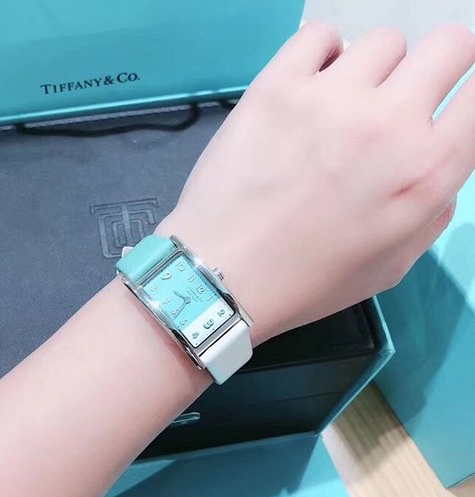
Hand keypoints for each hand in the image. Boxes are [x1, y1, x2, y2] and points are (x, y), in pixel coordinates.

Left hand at [157, 23, 474, 344]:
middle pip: (448, 45)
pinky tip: (310, 88)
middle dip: (437, 68)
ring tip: (342, 106)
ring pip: (382, 41)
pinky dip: (322, 55)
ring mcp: (330, 98)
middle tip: (403, 97)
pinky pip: (319, 36)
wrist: (225, 274)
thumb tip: (438, 158)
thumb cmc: (307, 281)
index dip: (468, 94)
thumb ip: (433, 207)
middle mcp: (389, 123)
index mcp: (427, 172)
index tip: (449, 101)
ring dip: (373, 71)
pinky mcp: (277, 86)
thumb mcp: (393, 265)